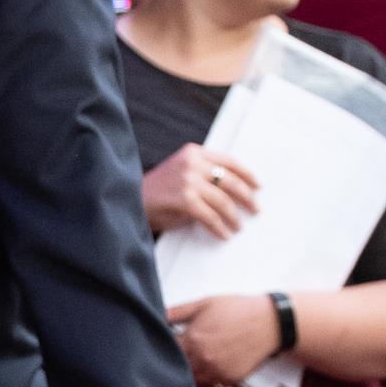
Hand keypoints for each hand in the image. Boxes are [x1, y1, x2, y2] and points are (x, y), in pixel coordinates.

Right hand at [141, 145, 258, 239]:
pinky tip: (224, 234)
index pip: (229, 161)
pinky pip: (210, 216)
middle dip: (246, 197)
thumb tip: (230, 195)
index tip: (257, 185)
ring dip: (233, 216)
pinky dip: (219, 227)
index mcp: (193, 152)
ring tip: (238, 227)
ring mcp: (189, 181)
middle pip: (230, 181)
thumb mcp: (180, 174)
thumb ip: (202, 178)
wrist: (128, 200)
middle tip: (255, 209)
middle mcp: (193, 163)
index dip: (246, 174)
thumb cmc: (155, 192)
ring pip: (223, 200)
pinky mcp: (185, 200)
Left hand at [168, 295, 280, 386]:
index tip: (164, 343)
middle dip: (174, 361)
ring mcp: (215, 372)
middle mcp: (202, 359)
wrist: (269, 323)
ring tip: (195, 360)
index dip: (163, 346)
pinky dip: (206, 378)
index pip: (166, 349)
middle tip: (178, 354)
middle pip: (176, 367)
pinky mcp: (228, 380)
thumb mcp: (205, 303)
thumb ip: (178, 312)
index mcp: (193, 339)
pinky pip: (209, 385)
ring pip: (191, 379)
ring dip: (189, 372)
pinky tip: (209, 366)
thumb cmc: (238, 310)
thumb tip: (157, 316)